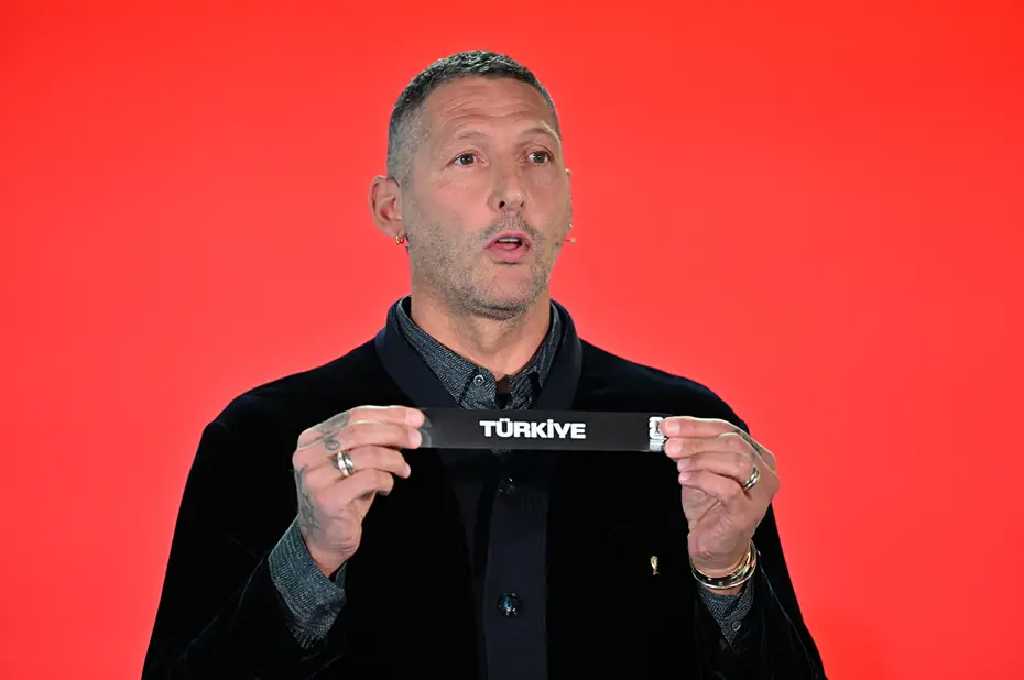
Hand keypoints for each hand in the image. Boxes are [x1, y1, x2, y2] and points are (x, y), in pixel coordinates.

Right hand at [292, 405, 423, 575]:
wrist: (322, 538)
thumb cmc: (342, 498)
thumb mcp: (354, 464)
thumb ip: (372, 442)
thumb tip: (406, 425)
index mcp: (313, 439)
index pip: (355, 415)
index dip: (389, 414)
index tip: (413, 418)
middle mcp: (309, 455)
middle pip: (360, 431)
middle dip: (395, 432)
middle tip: (416, 439)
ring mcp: (316, 477)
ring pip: (366, 454)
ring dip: (394, 459)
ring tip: (403, 469)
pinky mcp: (328, 499)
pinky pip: (369, 479)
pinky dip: (386, 480)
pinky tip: (387, 486)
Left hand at [660, 416, 778, 578]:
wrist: (714, 547)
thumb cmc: (711, 508)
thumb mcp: (700, 471)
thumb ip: (692, 450)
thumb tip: (670, 431)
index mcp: (756, 455)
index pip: (727, 430)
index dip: (696, 425)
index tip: (670, 425)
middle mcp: (765, 471)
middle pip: (733, 443)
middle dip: (696, 441)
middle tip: (670, 445)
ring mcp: (760, 493)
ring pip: (736, 462)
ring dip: (701, 459)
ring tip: (680, 465)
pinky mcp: (749, 513)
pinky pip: (729, 488)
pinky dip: (703, 479)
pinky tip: (685, 479)